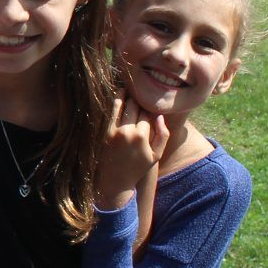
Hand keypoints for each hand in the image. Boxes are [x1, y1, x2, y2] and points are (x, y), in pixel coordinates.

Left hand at [97, 93, 167, 208]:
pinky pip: (112, 111)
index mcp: (143, 136)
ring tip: (129, 88)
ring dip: (127, 94)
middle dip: (139, 99)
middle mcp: (128, 132)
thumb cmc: (138, 167)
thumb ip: (163, 135)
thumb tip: (160, 116)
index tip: (151, 102)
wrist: (115, 180)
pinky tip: (119, 94)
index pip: (149, 113)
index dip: (150, 107)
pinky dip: (116, 101)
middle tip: (140, 92)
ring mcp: (115, 131)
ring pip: (123, 105)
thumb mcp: (156, 155)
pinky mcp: (105, 131)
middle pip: (136, 106)